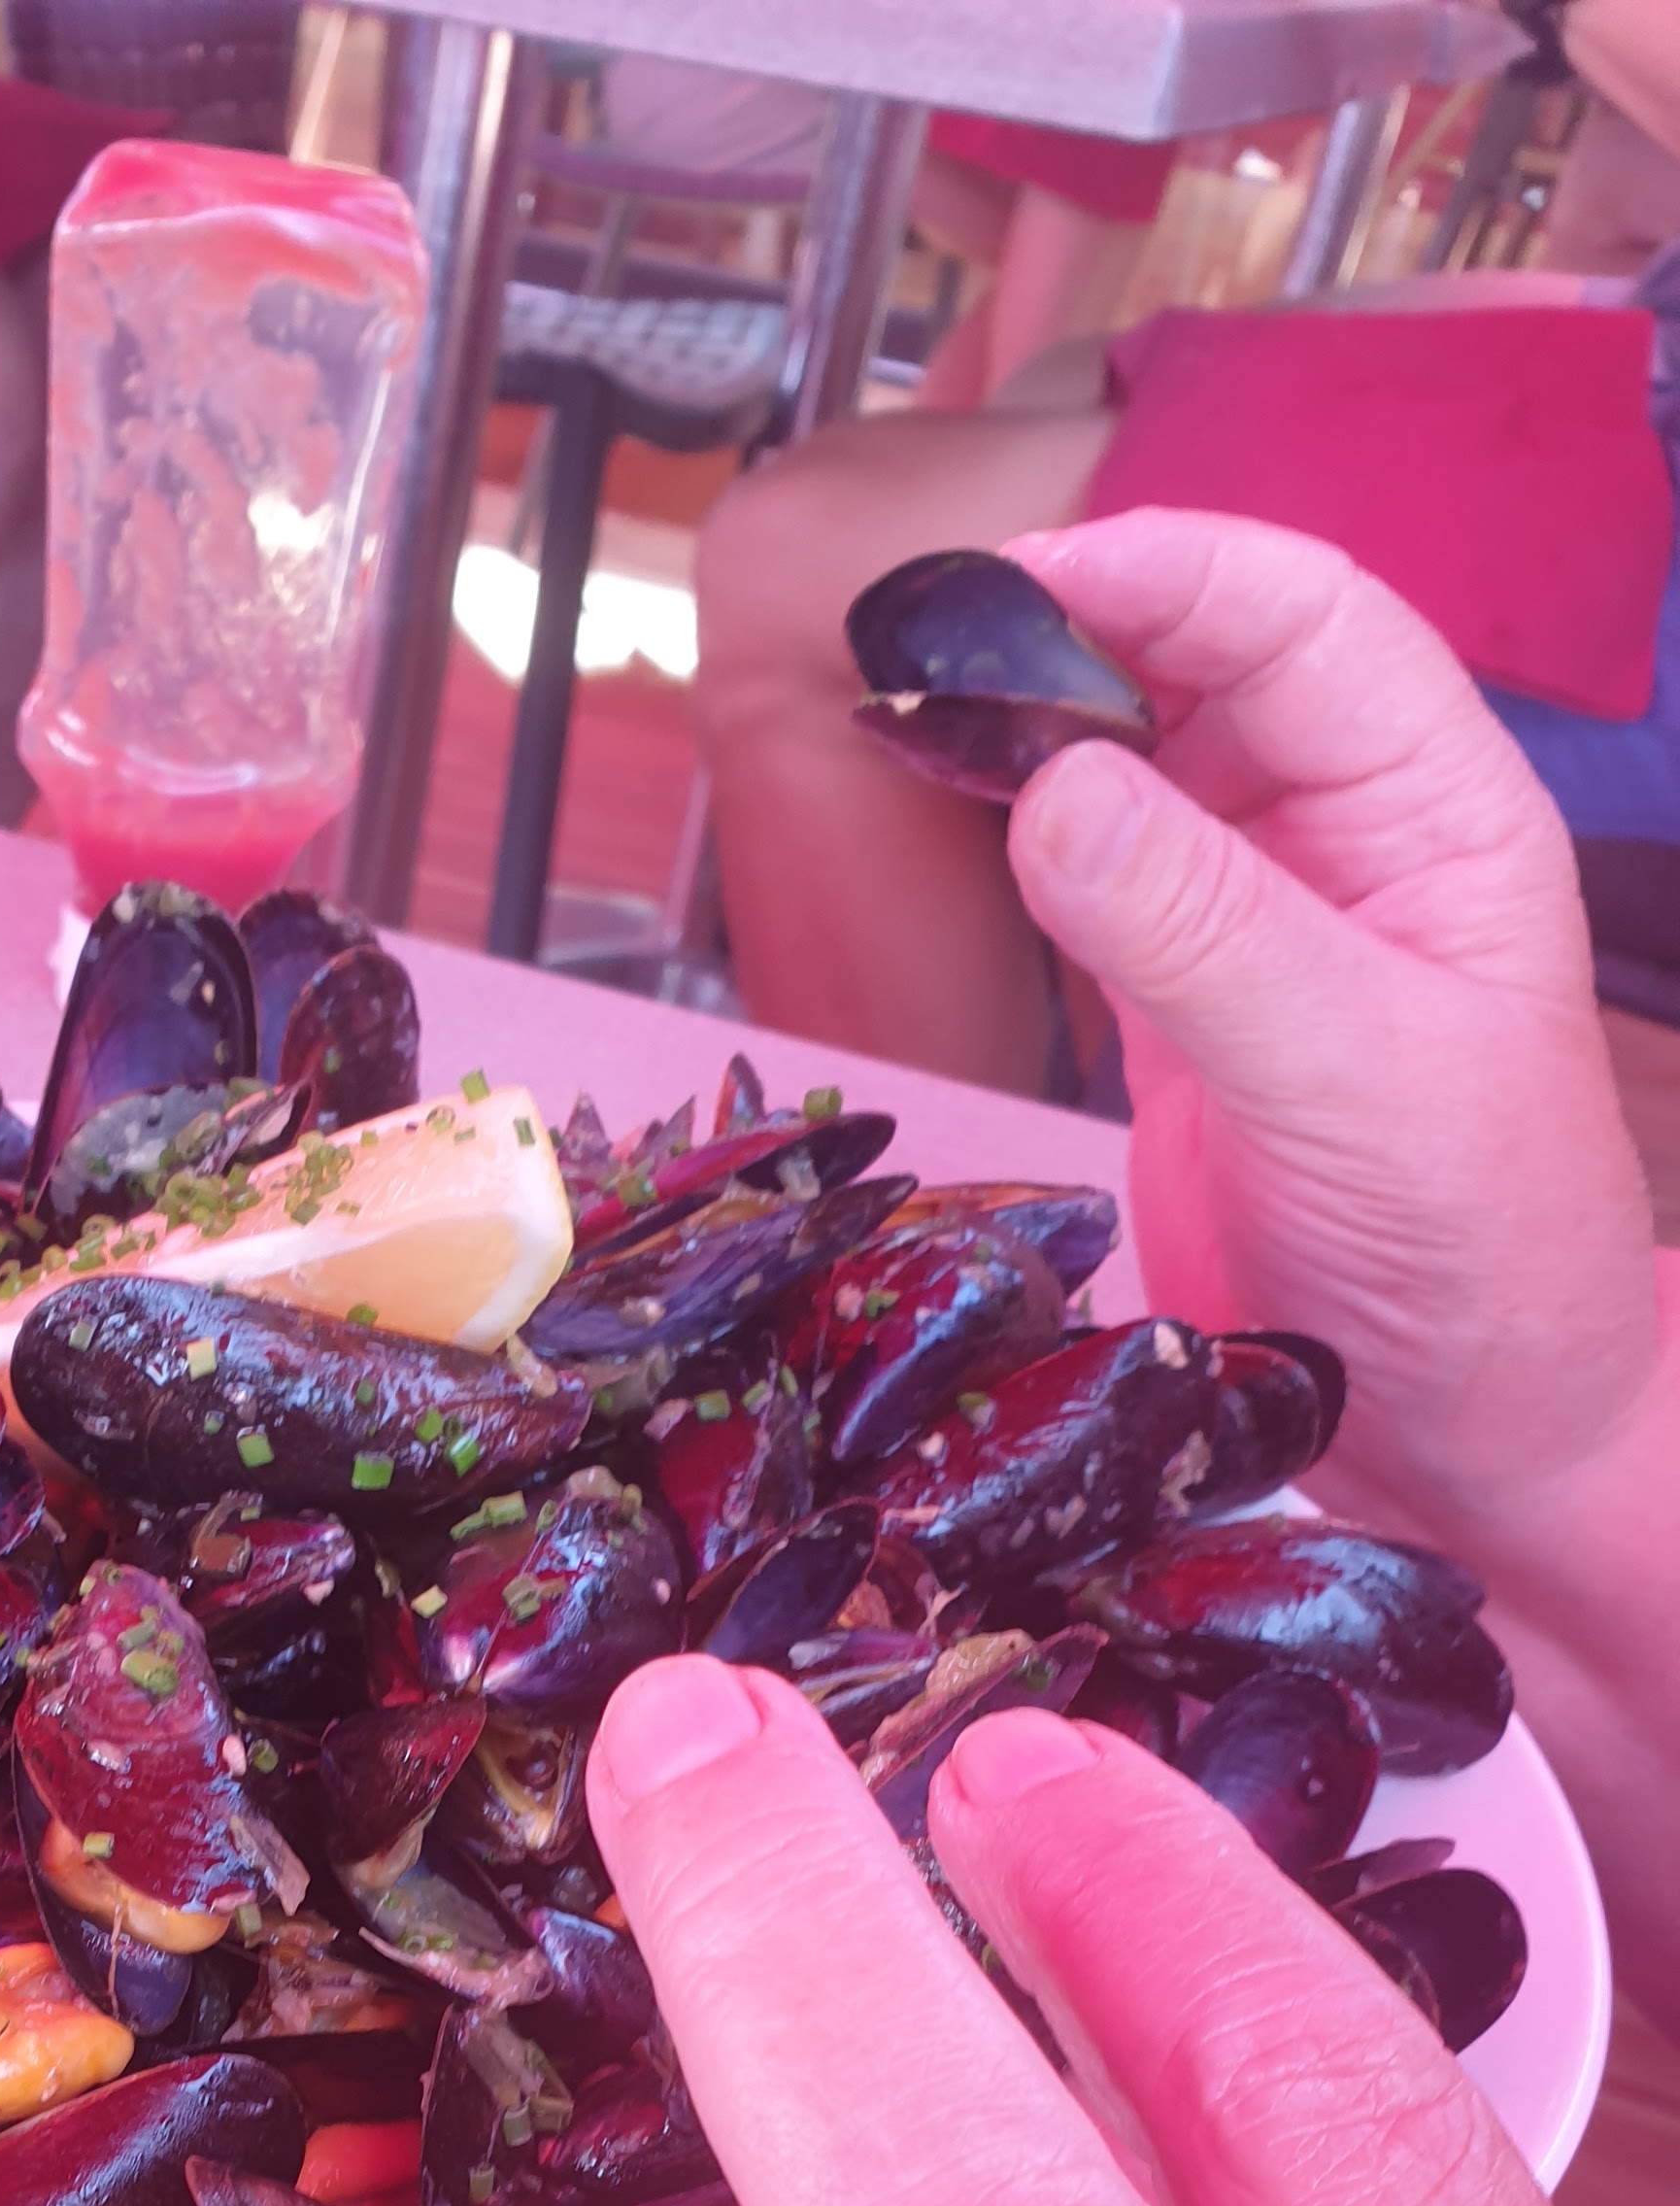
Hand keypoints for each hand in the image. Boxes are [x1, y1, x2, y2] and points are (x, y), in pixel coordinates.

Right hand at [1002, 509, 1661, 1528]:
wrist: (1474, 1445)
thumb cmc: (1479, 1262)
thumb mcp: (1348, 1079)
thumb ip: (1200, 933)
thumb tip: (1050, 789)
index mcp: (1439, 816)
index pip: (1308, 620)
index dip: (1168, 572)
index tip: (1024, 580)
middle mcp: (1351, 845)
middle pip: (1207, 668)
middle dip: (1077, 630)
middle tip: (930, 642)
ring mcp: (1261, 928)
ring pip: (1137, 762)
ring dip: (1030, 722)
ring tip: (912, 707)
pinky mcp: (1184, 1017)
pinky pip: (1091, 878)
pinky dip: (1012, 830)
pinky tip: (942, 802)